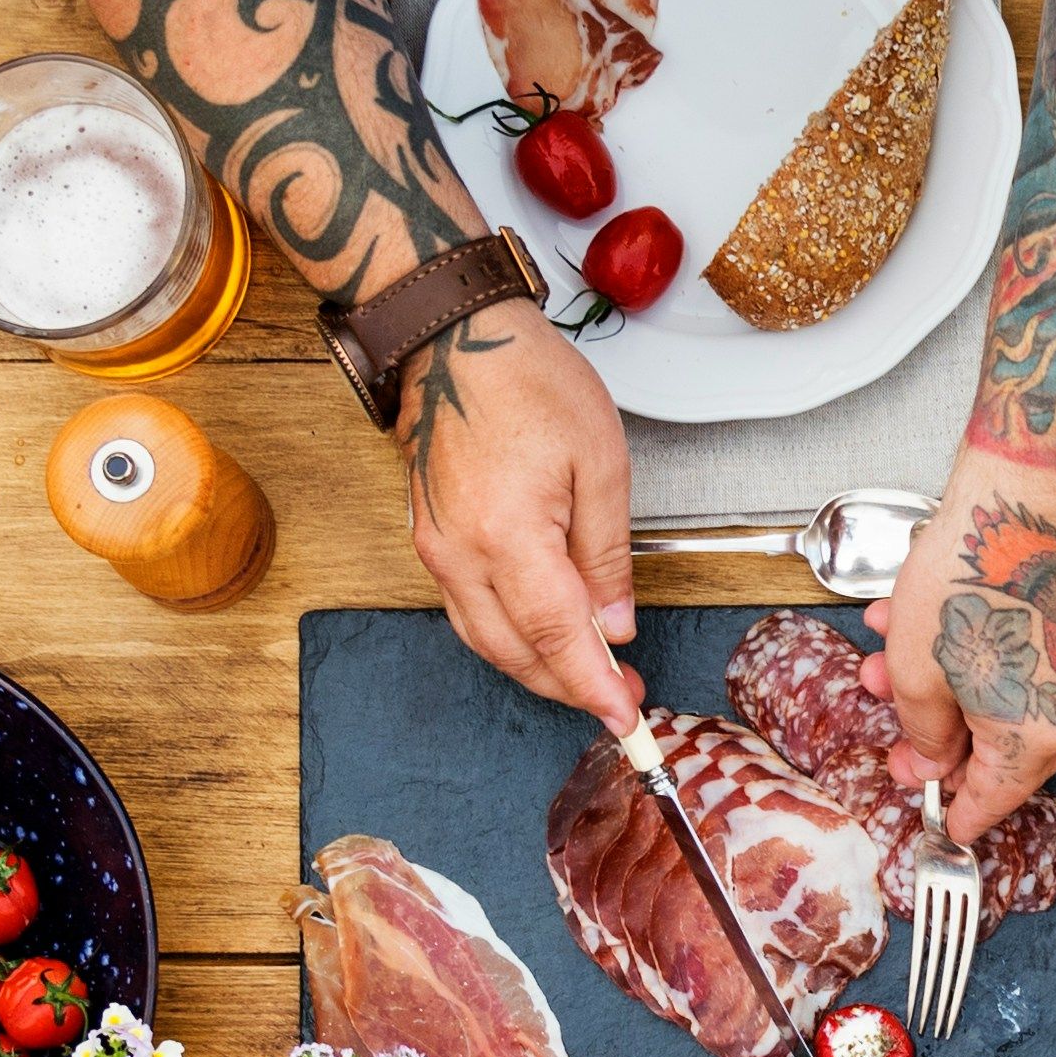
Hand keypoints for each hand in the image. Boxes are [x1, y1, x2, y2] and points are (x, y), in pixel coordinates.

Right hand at [407, 313, 639, 723]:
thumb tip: (615, 623)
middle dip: (569, 685)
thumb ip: (608, 553)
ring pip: (486, 640)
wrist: (456, 339)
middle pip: (516, 652)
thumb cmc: (527, 382)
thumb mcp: (600, 462)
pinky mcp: (430, 540)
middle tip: (620, 694)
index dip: (593, 684)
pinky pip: (466, 611)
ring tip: (588, 672)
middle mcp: (460, 554)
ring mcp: (437, 550)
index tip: (626, 716)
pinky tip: (541, 634)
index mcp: (507, 536)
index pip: (557, 636)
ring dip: (536, 667)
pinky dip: (507, 636)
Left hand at [873, 445, 1055, 843]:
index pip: (994, 799)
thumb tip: (930, 759)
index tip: (940, 823)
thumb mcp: (916, 674)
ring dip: (936, 688)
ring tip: (881, 665)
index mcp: (1035, 737)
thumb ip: (923, 732)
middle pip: (996, 750)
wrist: (1019, 497)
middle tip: (894, 740)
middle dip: (933, 738)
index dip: (958, 814)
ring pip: (996, 699)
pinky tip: (910, 627)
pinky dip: (963, 655)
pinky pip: (1013, 663)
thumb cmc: (969, 579)